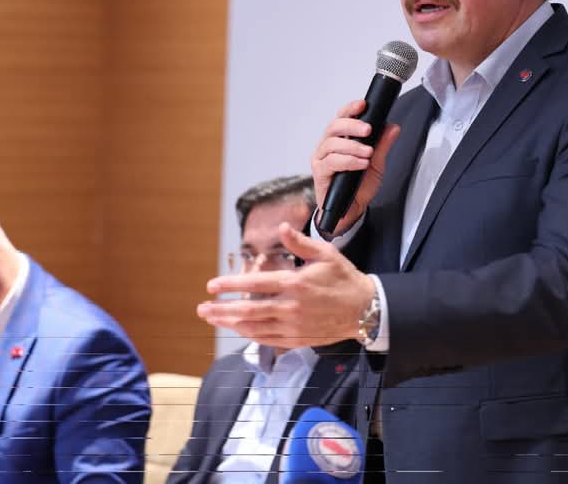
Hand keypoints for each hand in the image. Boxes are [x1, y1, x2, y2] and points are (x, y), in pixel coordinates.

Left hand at [196, 223, 375, 348]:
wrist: (365, 310)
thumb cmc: (345, 278)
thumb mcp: (326, 253)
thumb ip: (300, 242)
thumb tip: (281, 227)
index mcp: (295, 283)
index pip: (254, 283)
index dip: (230, 284)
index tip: (212, 285)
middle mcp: (291, 307)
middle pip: (247, 310)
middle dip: (221, 309)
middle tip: (202, 307)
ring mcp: (293, 326)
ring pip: (254, 327)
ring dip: (229, 323)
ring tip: (212, 318)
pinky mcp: (297, 339)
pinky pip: (267, 339)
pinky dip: (249, 334)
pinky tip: (238, 329)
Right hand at [311, 100, 400, 235]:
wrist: (351, 210)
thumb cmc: (359, 186)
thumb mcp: (377, 164)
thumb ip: (383, 145)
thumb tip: (392, 126)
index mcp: (339, 139)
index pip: (341, 117)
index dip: (350, 109)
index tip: (363, 104)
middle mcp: (327, 146)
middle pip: (334, 126)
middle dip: (352, 125)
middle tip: (368, 130)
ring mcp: (321, 159)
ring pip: (332, 144)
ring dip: (353, 146)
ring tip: (368, 153)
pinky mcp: (320, 173)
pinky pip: (332, 162)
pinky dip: (349, 161)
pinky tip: (361, 163)